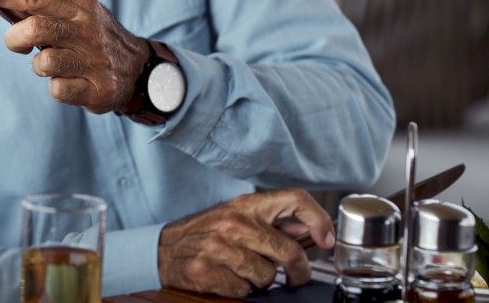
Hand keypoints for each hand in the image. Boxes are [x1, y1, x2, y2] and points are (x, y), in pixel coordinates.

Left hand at [0, 0, 148, 113]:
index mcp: (79, 6)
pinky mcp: (98, 89)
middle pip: (35, 28)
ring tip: (51, 64)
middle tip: (18, 44)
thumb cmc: (93, 38)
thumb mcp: (75, 14)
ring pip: (44, 62)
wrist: (139, 69)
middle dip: (14, 38)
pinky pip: (58, 90)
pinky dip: (55, 87)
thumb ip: (40, 9)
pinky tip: (68, 81)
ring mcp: (94, 61)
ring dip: (37, 65)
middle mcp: (88, 30)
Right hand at [158, 188, 335, 297]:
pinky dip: (240, 290)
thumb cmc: (205, 232)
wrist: (163, 248)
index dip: (319, 218)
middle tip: (295, 276)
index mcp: (245, 205)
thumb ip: (272, 221)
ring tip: (243, 270)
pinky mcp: (207, 270)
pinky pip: (244, 291)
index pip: (294, 198)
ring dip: (261, 280)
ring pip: (267, 275)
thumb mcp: (237, 216)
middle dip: (299, 270)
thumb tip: (313, 229)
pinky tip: (228, 278)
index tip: (325, 239)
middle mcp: (233, 223)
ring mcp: (219, 247)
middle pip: (288, 250)